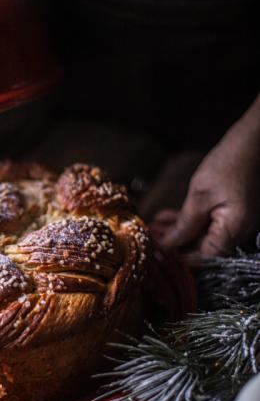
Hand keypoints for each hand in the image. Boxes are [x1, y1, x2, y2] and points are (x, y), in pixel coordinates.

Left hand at [155, 96, 259, 256]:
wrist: (251, 143)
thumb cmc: (228, 165)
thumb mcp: (199, 197)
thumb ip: (184, 225)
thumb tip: (168, 245)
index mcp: (234, 230)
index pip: (204, 257)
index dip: (180, 257)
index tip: (158, 251)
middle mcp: (240, 232)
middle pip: (203, 248)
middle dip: (175, 242)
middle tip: (151, 235)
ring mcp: (237, 224)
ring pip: (203, 236)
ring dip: (179, 231)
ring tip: (155, 224)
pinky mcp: (233, 215)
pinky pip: (209, 224)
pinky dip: (190, 222)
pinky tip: (168, 217)